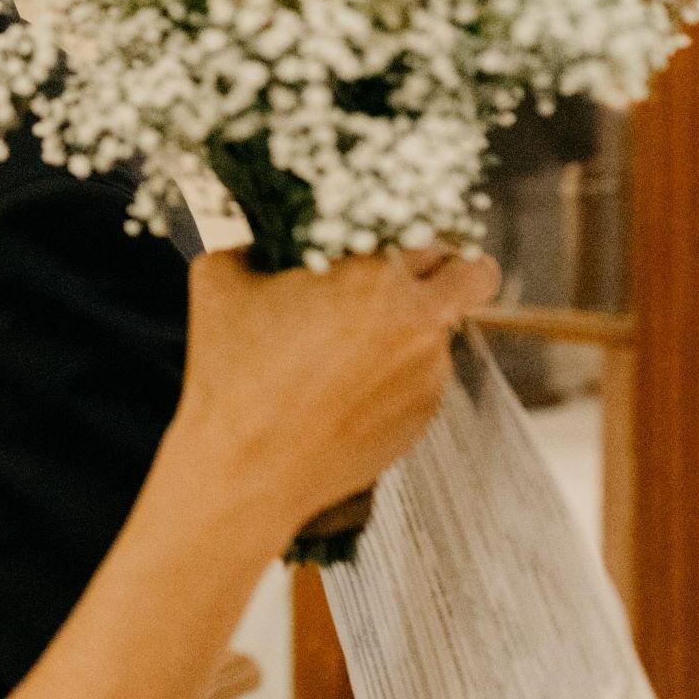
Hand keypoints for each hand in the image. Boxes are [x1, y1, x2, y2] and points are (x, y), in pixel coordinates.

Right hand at [166, 245, 502, 545]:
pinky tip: (343, 387)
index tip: (389, 244)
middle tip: (414, 277)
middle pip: (477, 274)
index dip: (406, 234)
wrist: (244, 468)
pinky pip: (424, 376)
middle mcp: (416, 321)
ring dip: (412, 326)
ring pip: (445, 329)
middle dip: (455, 268)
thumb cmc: (229, 370)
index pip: (427, 230)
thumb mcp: (220, 276)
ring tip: (346, 349)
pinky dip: (396, 373)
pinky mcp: (424, 416)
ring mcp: (427, 374)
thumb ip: (259, 243)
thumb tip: (274, 239)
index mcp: (372, 274)